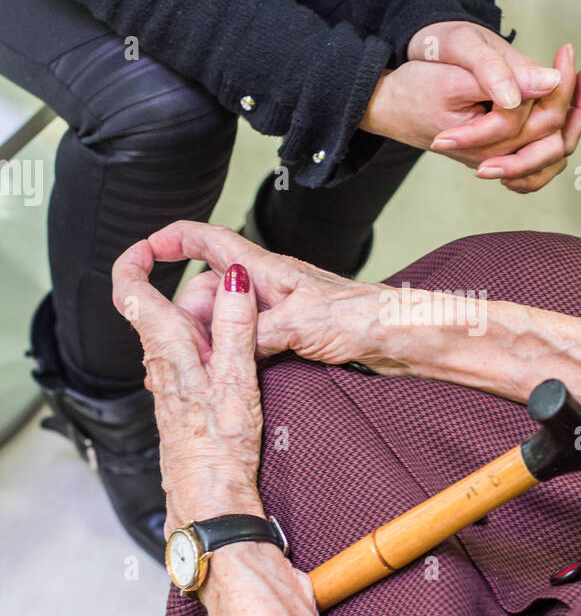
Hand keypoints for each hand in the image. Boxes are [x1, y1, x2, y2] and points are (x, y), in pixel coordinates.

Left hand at [112, 239, 264, 530]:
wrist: (211, 498)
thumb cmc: (220, 448)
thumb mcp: (236, 377)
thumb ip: (234, 324)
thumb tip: (232, 278)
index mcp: (166, 346)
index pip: (131, 288)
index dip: (136, 258)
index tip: (156, 244)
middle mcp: (160, 360)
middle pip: (169, 304)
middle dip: (204, 292)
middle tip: (242, 297)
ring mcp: (171, 379)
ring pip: (184, 329)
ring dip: (213, 320)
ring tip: (251, 330)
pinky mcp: (183, 396)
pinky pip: (195, 354)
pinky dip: (216, 344)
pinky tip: (243, 360)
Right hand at [147, 221, 385, 366]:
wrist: (401, 337)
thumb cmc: (363, 317)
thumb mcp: (300, 323)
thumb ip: (254, 332)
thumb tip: (221, 346)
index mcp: (266, 270)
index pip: (207, 240)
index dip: (172, 240)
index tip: (143, 251)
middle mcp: (268, 287)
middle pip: (209, 291)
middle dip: (185, 314)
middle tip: (170, 346)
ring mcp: (279, 312)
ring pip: (226, 320)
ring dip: (206, 339)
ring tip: (188, 367)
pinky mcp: (292, 336)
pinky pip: (247, 342)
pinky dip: (230, 355)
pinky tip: (222, 375)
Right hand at [407, 23, 580, 191]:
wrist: (385, 106)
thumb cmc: (414, 90)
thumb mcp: (456, 77)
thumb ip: (502, 79)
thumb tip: (551, 79)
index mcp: (489, 143)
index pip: (543, 117)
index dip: (560, 83)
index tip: (565, 49)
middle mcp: (496, 159)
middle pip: (553, 134)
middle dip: (571, 96)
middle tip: (570, 57)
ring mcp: (497, 159)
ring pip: (550, 146)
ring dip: (569, 113)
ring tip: (578, 76)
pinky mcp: (496, 152)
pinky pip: (536, 151)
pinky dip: (552, 130)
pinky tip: (559, 100)